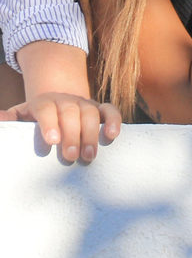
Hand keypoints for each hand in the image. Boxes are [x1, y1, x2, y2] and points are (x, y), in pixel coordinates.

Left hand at [1, 93, 120, 161]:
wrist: (57, 103)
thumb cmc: (36, 118)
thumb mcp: (20, 116)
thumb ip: (9, 119)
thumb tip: (0, 119)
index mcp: (44, 102)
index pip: (45, 108)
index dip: (49, 123)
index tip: (52, 141)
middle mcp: (66, 100)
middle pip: (71, 112)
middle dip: (72, 134)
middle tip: (71, 157)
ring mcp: (85, 103)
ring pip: (91, 113)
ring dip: (91, 134)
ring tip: (89, 156)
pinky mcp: (100, 109)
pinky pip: (110, 110)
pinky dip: (113, 120)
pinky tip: (112, 135)